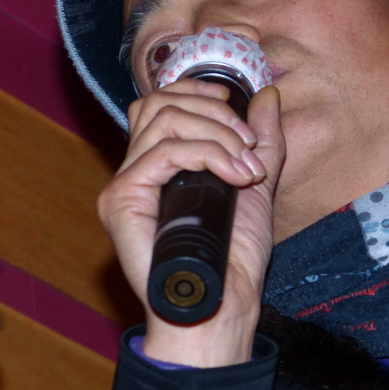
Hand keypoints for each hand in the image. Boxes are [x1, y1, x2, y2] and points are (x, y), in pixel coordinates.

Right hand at [97, 79, 284, 366]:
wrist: (225, 300)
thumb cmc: (236, 254)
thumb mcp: (256, 183)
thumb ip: (261, 140)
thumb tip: (267, 94)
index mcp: (161, 165)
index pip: (160, 103)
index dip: (195, 89)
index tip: (233, 98)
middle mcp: (137, 170)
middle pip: (160, 103)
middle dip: (215, 111)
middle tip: (248, 145)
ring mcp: (125, 184)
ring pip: (163, 120)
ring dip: (217, 133)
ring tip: (247, 167)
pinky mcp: (121, 200)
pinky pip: (164, 152)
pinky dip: (208, 154)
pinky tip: (236, 177)